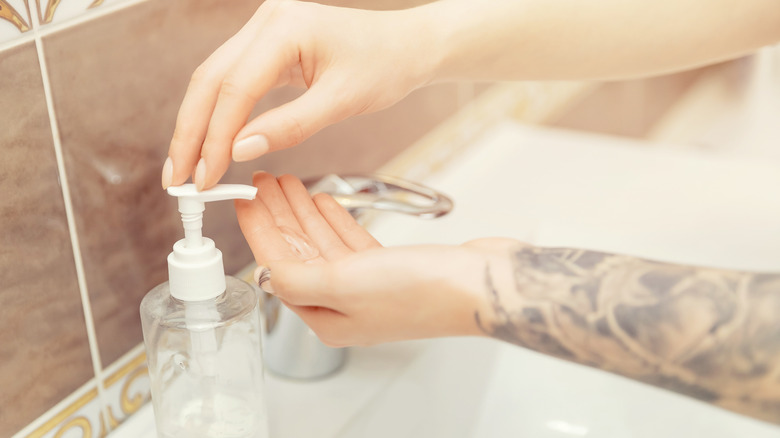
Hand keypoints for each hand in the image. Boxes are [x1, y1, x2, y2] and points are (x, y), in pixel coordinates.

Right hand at [165, 0, 434, 190]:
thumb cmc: (384, 66)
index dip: (214, 138)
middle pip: (210, 80)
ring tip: (185, 167)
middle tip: (176, 178)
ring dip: (197, 124)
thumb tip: (239, 152)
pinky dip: (218, 113)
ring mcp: (264, 29)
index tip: (204, 178)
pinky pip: (232, 79)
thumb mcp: (341, 102)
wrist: (406, 45)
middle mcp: (266, 21)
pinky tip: (210, 142)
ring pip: (214, 79)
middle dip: (190, 132)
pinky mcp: (268, 44)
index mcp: (285, 28)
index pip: (234, 89)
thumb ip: (290, 126)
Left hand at [235, 172, 506, 346]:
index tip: (241, 201)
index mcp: (327, 317)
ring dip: (303, 212)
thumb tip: (264, 272)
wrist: (482, 285)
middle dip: (278, 216)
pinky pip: (349, 241)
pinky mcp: (390, 269)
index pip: (277, 267)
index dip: (257, 231)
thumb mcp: (345, 284)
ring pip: (322, 243)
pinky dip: (334, 220)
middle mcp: (344, 305)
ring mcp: (368, 287)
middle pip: (297, 253)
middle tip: (261, 182)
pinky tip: (323, 201)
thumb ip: (297, 279)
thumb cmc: (421, 292)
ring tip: (285, 183)